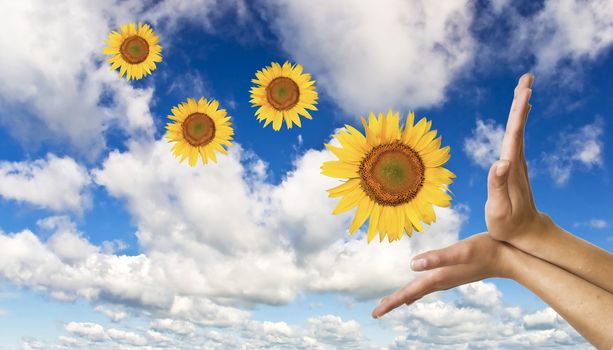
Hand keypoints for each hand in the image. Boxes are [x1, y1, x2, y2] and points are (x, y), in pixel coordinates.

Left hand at [371, 233, 514, 317]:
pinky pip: (429, 286)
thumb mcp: (461, 251)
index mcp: (438, 278)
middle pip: (411, 295)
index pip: (409, 293)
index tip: (376, 313)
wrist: (509, 257)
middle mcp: (441, 282)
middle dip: (394, 302)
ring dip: (405, 297)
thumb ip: (437, 258)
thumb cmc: (486, 250)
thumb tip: (412, 265)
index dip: (392, 302)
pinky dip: (418, 290)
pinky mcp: (453, 274)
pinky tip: (417, 291)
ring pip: (420, 292)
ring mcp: (448, 279)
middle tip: (377, 312)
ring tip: (392, 303)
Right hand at [485, 73, 549, 244]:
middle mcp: (516, 162)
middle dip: (522, 101)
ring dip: (521, 109)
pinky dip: (517, 124)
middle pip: (518, 127)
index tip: (525, 90)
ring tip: (523, 89)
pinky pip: (516, 139)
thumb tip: (500, 161)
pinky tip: (518, 118)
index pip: (514, 134)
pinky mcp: (514, 169)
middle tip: (527, 77)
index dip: (518, 112)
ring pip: (518, 131)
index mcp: (511, 168)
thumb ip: (498, 186)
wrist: (527, 235)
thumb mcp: (499, 209)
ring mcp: (517, 165)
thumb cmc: (509, 225)